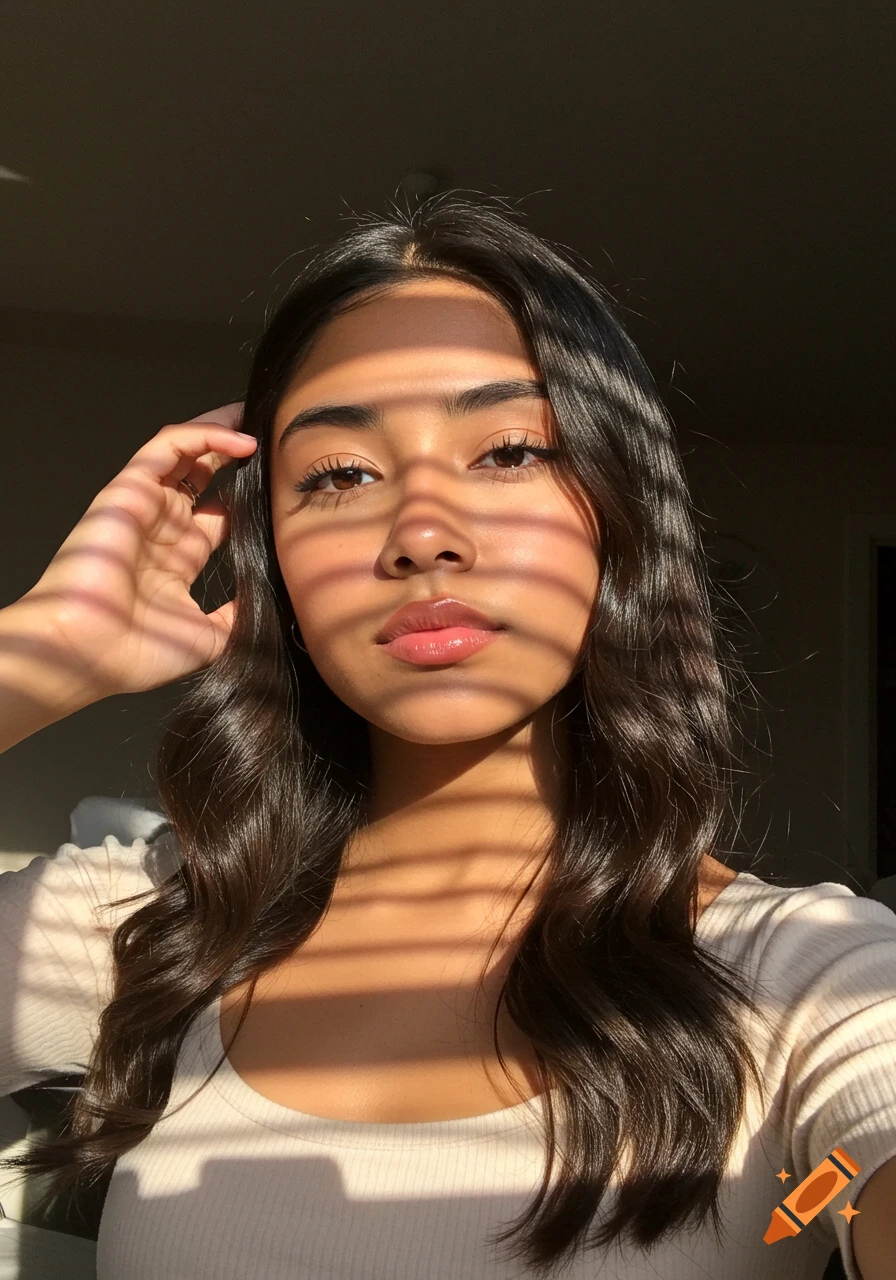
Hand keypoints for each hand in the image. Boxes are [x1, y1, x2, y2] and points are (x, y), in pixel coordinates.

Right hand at [17, 403, 257, 698]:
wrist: (89, 651)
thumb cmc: (141, 652)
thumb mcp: (210, 637)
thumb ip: (238, 614)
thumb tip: (271, 599)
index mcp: (179, 560)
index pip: (219, 515)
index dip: (249, 498)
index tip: (283, 488)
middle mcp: (163, 529)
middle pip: (203, 477)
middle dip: (235, 457)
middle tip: (273, 441)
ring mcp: (145, 507)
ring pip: (185, 453)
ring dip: (221, 434)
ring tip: (259, 423)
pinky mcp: (128, 489)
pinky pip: (166, 447)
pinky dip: (203, 436)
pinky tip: (240, 441)